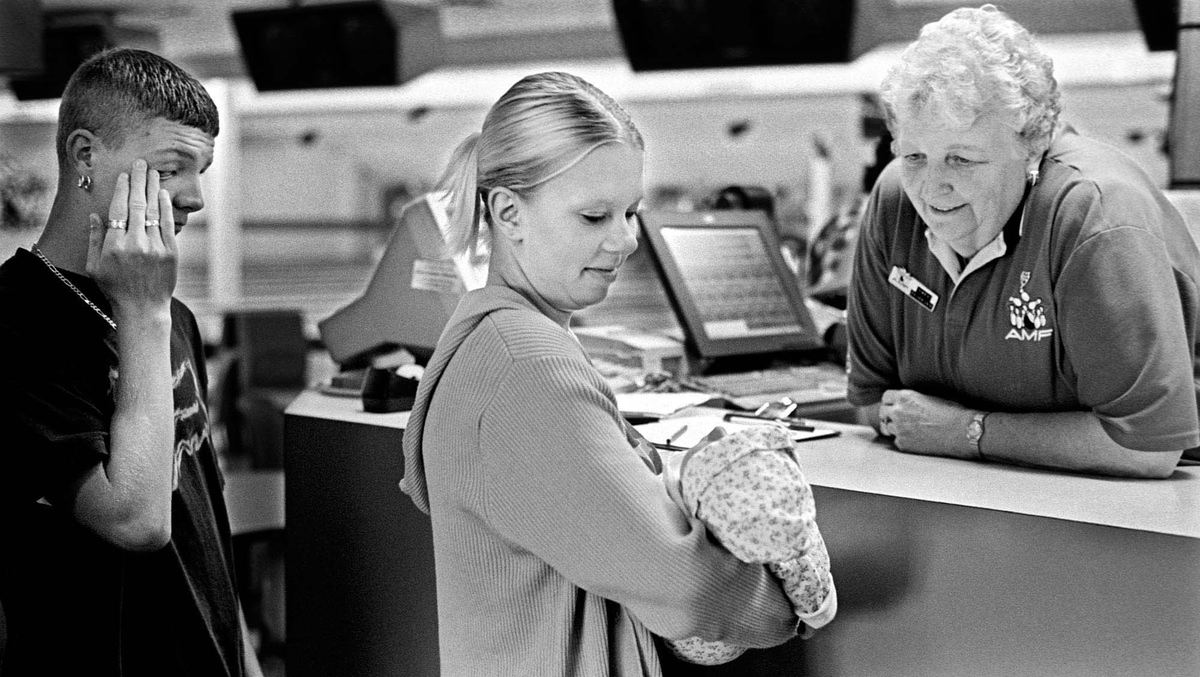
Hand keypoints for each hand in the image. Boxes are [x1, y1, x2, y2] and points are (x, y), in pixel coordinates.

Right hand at [86, 158, 177, 322]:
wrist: (142, 309)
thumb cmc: (115, 288)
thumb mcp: (94, 266)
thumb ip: (94, 239)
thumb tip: (95, 215)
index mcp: (114, 245)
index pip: (118, 209)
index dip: (122, 189)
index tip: (125, 175)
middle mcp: (135, 243)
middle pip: (137, 204)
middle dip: (139, 181)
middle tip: (141, 163)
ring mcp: (155, 247)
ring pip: (154, 211)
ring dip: (153, 189)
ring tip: (153, 172)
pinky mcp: (171, 253)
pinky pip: (168, 225)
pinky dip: (166, 208)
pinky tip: (163, 194)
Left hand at [878, 389, 975, 458]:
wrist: (962, 431)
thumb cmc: (951, 412)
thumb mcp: (929, 397)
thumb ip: (912, 399)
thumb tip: (904, 402)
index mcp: (905, 397)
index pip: (886, 397)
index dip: (890, 402)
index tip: (894, 405)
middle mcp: (898, 412)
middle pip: (882, 412)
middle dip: (889, 415)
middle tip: (898, 418)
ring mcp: (899, 429)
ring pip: (887, 427)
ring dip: (895, 428)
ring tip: (909, 429)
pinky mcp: (903, 444)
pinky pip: (897, 441)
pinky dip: (904, 440)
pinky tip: (917, 439)